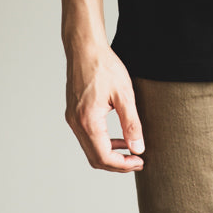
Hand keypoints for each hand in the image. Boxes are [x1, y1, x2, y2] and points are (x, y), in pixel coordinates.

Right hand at [64, 44, 144, 172]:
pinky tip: (118, 137)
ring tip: (131, 151)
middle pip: (95, 158)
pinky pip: (87, 137)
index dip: (123, 165)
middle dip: (117, 164)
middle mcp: (76, 123)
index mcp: (88, 121)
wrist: (85, 48)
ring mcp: (72, 119)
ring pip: (90, 149)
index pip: (104, 157)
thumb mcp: (124, 94)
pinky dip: (102, 143)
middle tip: (137, 161)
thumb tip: (138, 148)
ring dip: (110, 154)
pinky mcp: (74, 113)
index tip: (140, 161)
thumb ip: (131, 123)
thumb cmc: (104, 66)